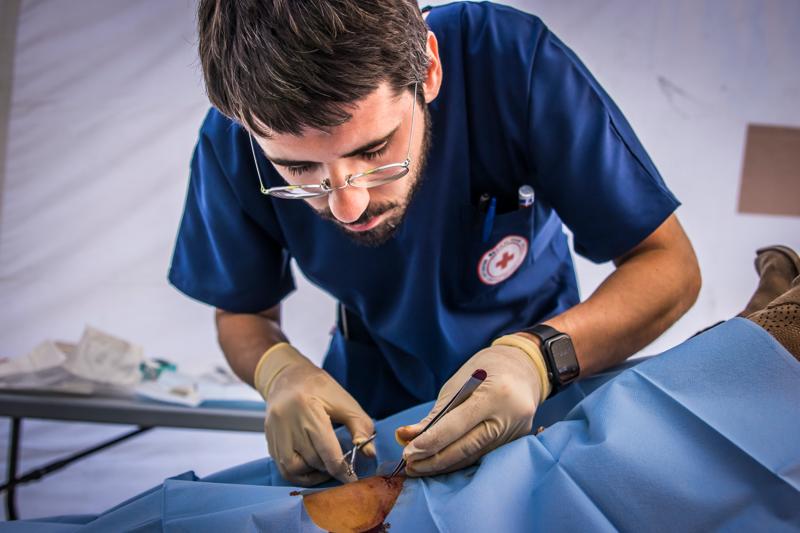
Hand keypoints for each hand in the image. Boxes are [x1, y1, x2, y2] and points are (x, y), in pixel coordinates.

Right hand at [255, 343, 375, 485]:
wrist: (288, 377)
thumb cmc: (319, 388)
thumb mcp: (344, 402)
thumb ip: (360, 426)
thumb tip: (369, 453)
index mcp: (308, 408)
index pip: (326, 449)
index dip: (342, 468)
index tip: (352, 477)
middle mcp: (287, 422)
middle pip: (313, 460)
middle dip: (330, 467)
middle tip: (342, 466)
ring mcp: (275, 432)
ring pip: (294, 468)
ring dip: (312, 473)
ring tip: (325, 466)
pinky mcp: (269, 440)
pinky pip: (282, 468)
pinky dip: (298, 474)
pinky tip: (310, 468)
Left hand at [395, 336, 547, 475]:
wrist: (523, 367)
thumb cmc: (484, 370)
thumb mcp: (457, 384)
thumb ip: (435, 415)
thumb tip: (406, 437)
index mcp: (494, 394)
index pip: (457, 425)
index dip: (431, 442)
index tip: (408, 453)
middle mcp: (509, 416)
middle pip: (466, 447)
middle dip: (434, 460)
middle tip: (409, 466)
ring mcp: (516, 431)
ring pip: (474, 457)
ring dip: (444, 465)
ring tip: (419, 467)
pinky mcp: (518, 441)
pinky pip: (484, 455)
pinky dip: (460, 461)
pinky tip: (441, 464)